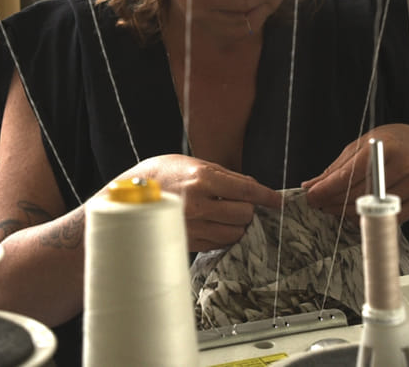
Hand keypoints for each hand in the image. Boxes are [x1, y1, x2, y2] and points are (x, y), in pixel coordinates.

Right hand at [111, 154, 280, 250]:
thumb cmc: (163, 174)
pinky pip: (220, 243)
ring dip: (238, 225)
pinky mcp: (188, 241)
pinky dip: (224, 235)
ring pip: (234, 232)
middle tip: (241, 204)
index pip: (247, 189)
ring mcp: (193, 225)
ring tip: (226, 215)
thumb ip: (225, 175)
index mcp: (203, 178)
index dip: (267, 196)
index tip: (278, 201)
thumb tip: (252, 186)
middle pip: (244, 214)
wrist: (129, 197)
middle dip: (248, 209)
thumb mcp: (194, 164)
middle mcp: (199, 203)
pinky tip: (215, 225)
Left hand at [301, 124, 408, 221]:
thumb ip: (337, 167)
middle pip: (360, 194)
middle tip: (320, 203)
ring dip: (348, 212)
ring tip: (335, 207)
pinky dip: (368, 218)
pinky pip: (387, 218)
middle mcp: (405, 166)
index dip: (328, 188)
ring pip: (372, 209)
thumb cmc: (392, 146)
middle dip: (334, 201)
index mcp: (388, 147)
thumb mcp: (362, 145)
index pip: (351, 174)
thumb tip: (311, 186)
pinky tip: (357, 211)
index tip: (312, 196)